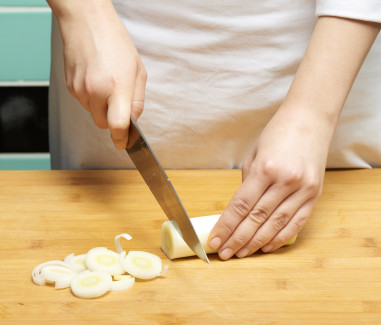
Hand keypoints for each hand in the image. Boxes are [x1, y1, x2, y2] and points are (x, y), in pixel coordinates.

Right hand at [52, 1, 146, 148]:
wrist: (87, 23)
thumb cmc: (116, 43)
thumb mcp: (138, 72)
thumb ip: (137, 101)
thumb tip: (133, 121)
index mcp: (117, 87)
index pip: (117, 125)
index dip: (122, 139)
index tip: (124, 144)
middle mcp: (96, 91)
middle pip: (103, 124)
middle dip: (112, 120)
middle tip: (118, 101)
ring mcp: (80, 89)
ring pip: (93, 113)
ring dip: (101, 107)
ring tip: (106, 82)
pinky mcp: (69, 86)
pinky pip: (84, 102)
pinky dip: (91, 97)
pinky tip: (95, 79)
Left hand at [208, 107, 327, 259]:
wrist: (311, 120)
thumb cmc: (278, 134)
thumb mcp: (254, 155)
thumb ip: (248, 184)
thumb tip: (240, 211)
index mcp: (265, 169)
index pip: (241, 206)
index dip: (226, 226)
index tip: (215, 240)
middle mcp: (285, 181)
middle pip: (256, 219)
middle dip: (237, 239)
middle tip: (224, 253)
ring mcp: (303, 190)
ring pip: (275, 225)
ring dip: (256, 243)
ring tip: (241, 254)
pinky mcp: (315, 195)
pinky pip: (296, 223)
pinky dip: (280, 238)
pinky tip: (266, 247)